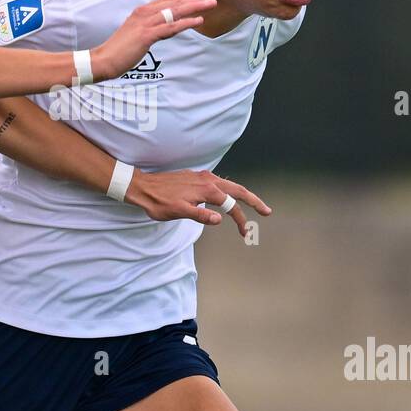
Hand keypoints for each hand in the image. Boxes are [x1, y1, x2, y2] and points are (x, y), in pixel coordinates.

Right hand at [89, 0, 213, 80]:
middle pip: (174, 1)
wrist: (103, 60)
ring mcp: (145, 23)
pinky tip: (199, 21)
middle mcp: (144, 13)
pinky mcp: (146, 35)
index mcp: (142, 11)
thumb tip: (166, 28)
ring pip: (175, 11)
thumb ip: (152, 28)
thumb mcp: (137, 34)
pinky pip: (170, 27)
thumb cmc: (120, 50)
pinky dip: (186, 23)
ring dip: (195, 7)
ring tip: (210, 5)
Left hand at [125, 169, 270, 236]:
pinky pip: (219, 184)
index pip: (231, 205)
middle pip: (238, 189)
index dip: (240, 219)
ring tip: (253, 204)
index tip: (244, 233)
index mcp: (207, 189)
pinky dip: (230, 191)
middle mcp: (208, 179)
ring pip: (229, 185)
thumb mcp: (178, 212)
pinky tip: (228, 197)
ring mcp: (202, 177)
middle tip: (267, 212)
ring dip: (242, 195)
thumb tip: (220, 219)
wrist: (142, 187)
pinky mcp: (196, 177)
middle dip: (254, 201)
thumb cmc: (159, 202)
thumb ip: (200, 215)